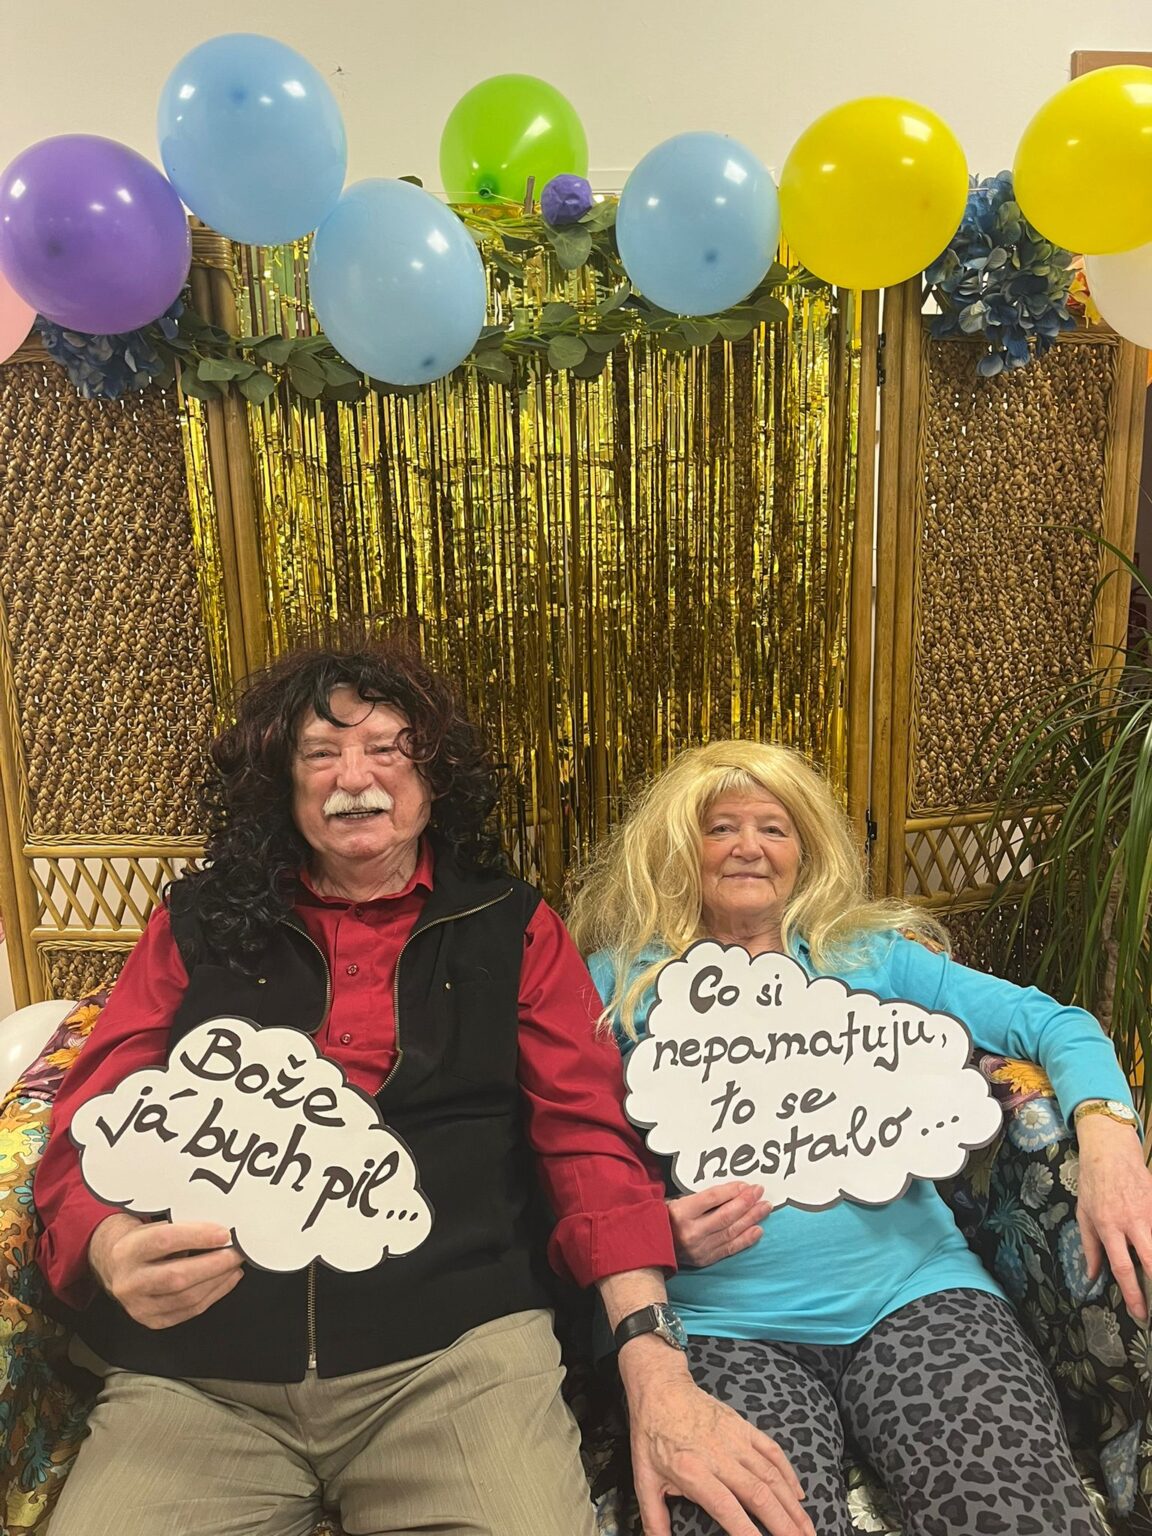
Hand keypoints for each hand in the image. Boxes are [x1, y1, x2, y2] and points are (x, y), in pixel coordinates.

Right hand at [88, 1214, 243, 1328]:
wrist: (116, 1265)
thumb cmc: (142, 1241)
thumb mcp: (153, 1227)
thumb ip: (182, 1228)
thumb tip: (221, 1229)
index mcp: (128, 1251)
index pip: (164, 1241)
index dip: (198, 1236)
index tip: (224, 1233)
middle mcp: (129, 1281)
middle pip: (177, 1276)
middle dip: (215, 1264)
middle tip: (237, 1252)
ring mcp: (138, 1306)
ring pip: (186, 1297)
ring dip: (218, 1280)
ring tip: (234, 1265)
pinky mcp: (151, 1321)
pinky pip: (189, 1311)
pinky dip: (213, 1295)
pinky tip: (226, 1280)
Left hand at [619, 1337, 812, 1535]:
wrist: (660, 1388)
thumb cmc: (651, 1434)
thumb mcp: (644, 1479)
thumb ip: (654, 1518)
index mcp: (693, 1471)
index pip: (727, 1508)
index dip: (748, 1532)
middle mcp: (719, 1456)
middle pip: (759, 1494)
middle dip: (784, 1524)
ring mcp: (735, 1439)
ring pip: (771, 1475)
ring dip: (792, 1505)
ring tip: (807, 1528)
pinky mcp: (743, 1427)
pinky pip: (772, 1451)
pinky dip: (788, 1474)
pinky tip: (798, 1495)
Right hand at [669, 1182, 771, 1267]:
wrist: (650, 1247)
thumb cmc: (664, 1219)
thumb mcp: (676, 1201)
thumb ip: (701, 1198)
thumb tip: (733, 1191)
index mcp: (681, 1212)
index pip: (712, 1198)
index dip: (732, 1190)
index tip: (746, 1185)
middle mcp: (691, 1231)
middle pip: (726, 1215)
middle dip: (746, 1202)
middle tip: (759, 1192)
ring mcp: (699, 1248)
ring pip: (731, 1231)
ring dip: (751, 1218)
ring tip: (765, 1207)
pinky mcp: (705, 1259)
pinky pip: (730, 1248)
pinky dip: (746, 1239)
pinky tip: (758, 1229)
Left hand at [1075, 1115, 1151, 1321]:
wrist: (1110, 1151)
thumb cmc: (1093, 1183)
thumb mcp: (1083, 1213)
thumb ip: (1090, 1246)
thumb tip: (1092, 1276)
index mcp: (1108, 1226)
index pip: (1122, 1266)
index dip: (1132, 1293)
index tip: (1140, 1312)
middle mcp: (1132, 1222)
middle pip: (1151, 1260)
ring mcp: (1150, 1213)